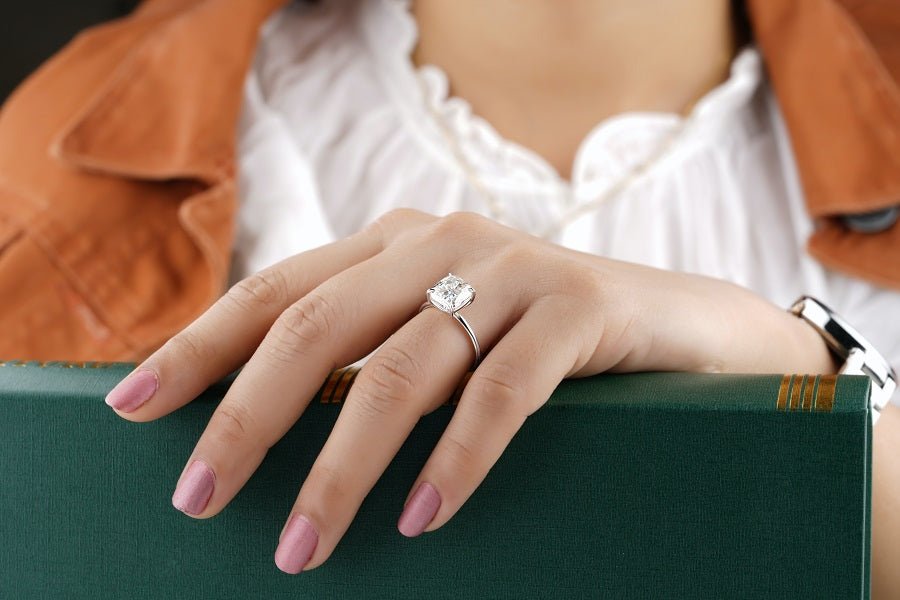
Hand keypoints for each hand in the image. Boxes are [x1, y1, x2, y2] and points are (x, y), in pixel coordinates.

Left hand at [104, 208, 834, 572]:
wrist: (684, 325)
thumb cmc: (543, 345)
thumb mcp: (443, 338)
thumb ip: (371, 355)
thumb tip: (265, 430)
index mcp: (397, 243)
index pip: (276, 290)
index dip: (200, 347)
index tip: (133, 408)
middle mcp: (444, 241)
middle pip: (318, 325)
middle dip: (249, 415)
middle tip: (199, 498)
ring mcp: (514, 268)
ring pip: (403, 369)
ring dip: (344, 467)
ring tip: (302, 550)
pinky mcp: (580, 306)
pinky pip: (501, 391)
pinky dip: (455, 459)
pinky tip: (420, 520)